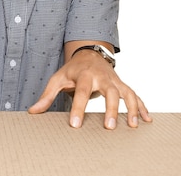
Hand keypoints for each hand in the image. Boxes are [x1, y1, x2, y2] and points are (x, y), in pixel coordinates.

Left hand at [28, 49, 151, 128]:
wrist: (90, 53)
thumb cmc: (73, 69)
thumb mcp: (58, 79)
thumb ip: (47, 96)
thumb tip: (33, 111)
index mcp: (84, 75)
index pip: (81, 92)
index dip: (78, 108)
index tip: (75, 124)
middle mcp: (102, 77)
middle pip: (110, 92)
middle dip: (111, 109)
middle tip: (109, 127)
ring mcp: (114, 80)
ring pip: (127, 93)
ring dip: (132, 108)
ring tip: (133, 125)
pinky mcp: (122, 84)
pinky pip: (134, 95)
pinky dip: (142, 106)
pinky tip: (147, 120)